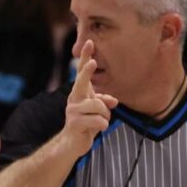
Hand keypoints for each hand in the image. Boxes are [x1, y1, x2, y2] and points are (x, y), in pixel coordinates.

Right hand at [61, 40, 118, 155]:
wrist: (72, 143)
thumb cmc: (86, 123)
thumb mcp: (97, 111)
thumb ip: (104, 101)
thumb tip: (114, 101)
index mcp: (80, 93)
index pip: (82, 72)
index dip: (86, 57)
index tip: (90, 42)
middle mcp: (74, 98)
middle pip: (81, 82)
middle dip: (87, 72)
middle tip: (93, 62)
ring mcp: (73, 110)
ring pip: (99, 107)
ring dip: (105, 115)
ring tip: (100, 122)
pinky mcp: (75, 123)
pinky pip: (100, 121)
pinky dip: (103, 125)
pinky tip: (98, 129)